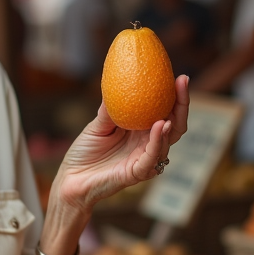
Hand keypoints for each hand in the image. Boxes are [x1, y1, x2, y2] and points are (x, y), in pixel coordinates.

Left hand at [52, 75, 189, 216]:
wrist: (71, 178)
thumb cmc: (84, 152)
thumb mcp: (98, 125)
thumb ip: (110, 108)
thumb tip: (119, 80)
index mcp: (141, 131)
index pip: (165, 111)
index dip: (174, 95)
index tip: (178, 76)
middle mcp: (148, 144)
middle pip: (175, 124)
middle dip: (182, 104)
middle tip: (182, 82)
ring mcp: (145, 158)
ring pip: (169, 141)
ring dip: (173, 121)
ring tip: (174, 104)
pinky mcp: (138, 172)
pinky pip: (152, 156)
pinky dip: (158, 141)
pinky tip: (161, 125)